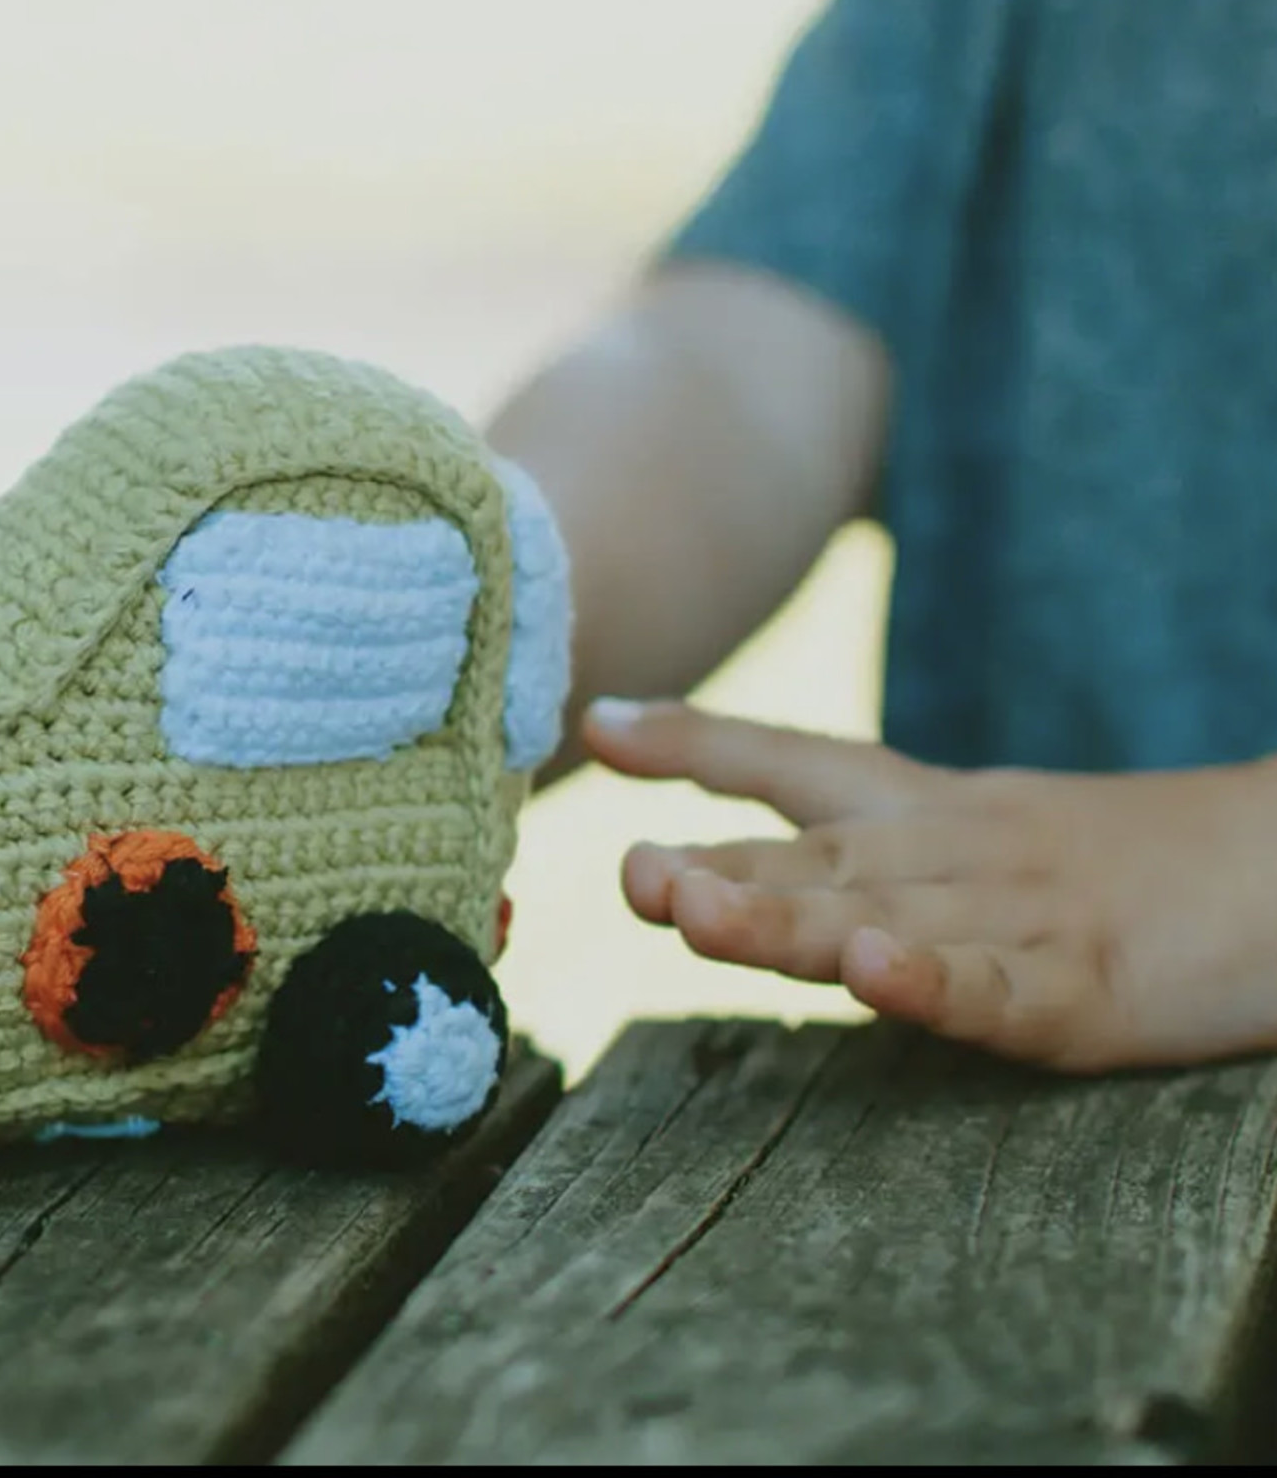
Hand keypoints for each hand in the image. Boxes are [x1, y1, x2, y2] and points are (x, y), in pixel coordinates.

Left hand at [585, 697, 1276, 1072]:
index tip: (599, 726)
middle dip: (715, 863)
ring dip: (782, 916)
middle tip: (622, 870)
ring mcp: (1020, 917)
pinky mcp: (1089, 993)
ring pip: (885, 916)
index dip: (697, 741)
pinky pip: (999, 990)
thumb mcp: (981, 834)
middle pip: (821, 854)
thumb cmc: (1121, 862)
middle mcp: (958, 849)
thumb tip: (755, 865)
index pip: (799, 758)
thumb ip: (869, 845)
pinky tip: (877, 972)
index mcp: (932, 808)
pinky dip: (935, 981)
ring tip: (690, 908)